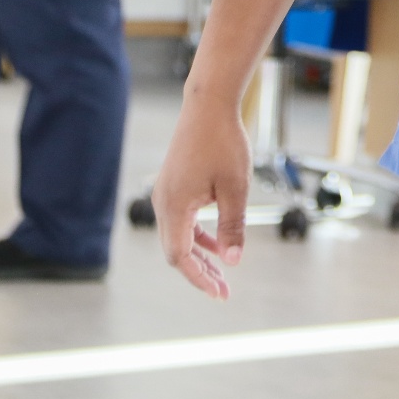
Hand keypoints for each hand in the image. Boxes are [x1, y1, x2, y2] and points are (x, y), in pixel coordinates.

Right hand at [154, 89, 251, 299]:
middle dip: (200, 272)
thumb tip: (232, 261)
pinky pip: (181, 221)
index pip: (180, 257)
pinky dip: (197, 236)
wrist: (209, 105)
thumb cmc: (223, 143)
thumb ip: (232, 227)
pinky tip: (217, 243)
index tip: (220, 293)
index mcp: (174, 206)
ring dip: (199, 255)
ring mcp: (165, 193)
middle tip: (224, 291)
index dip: (199, 278)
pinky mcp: (173, 185)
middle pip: (176, 251)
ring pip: (179, 236)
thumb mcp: (235, 189)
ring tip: (222, 272)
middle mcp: (163, 203)